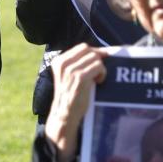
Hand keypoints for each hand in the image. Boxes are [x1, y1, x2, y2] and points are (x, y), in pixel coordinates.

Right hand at [45, 44, 106, 161]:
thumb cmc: (70, 96)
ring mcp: (71, 70)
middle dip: (98, 59)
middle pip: (89, 50)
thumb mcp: (68, 76)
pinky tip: (98, 83)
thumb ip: (78, 63)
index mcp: (59, 61)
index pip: (82, 47)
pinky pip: (99, 67)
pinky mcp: (80, 77)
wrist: (65, 114)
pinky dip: (102, 74)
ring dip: (100, 68)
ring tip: (96, 80)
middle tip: (100, 71)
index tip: (103, 58)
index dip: (95, 52)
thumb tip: (101, 52)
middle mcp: (63, 63)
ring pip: (95, 58)